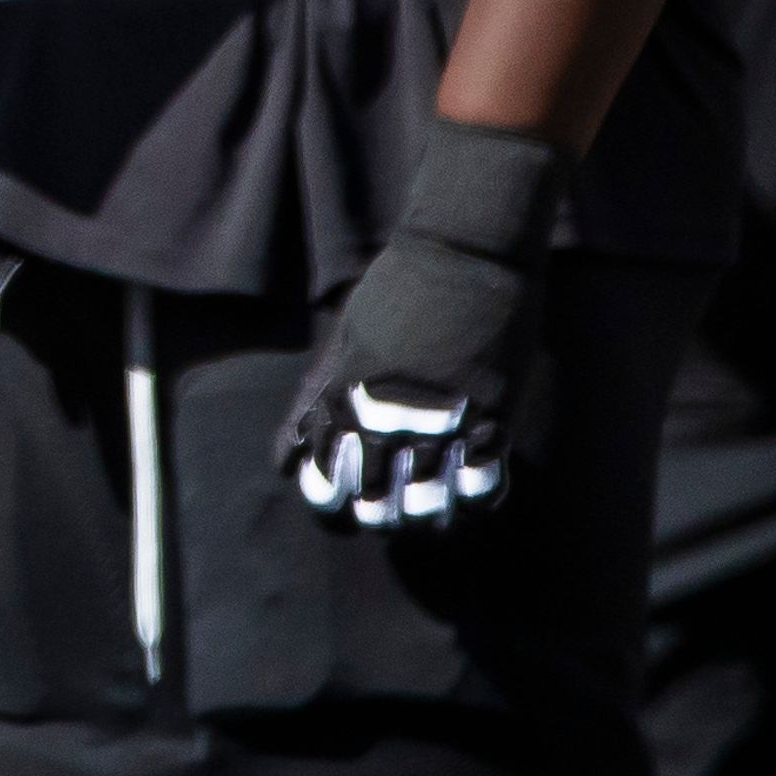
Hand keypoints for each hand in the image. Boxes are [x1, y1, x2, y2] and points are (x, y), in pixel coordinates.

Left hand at [276, 118, 563, 530]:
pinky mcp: (492, 421)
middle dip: (373, 515)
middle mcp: (386, 418)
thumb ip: (313, 403)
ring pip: (427, 508)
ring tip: (422, 512)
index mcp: (342, 397)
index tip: (336, 504)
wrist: (464, 257)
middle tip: (382, 511)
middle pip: (372, 502)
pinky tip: (467, 494)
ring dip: (422, 518)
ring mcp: (441, 423)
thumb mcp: (341, 344)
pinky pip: (482, 489)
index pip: (322, 479)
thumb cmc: (395, 293)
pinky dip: (473, 501)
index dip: (327, 502)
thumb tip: (283, 460)